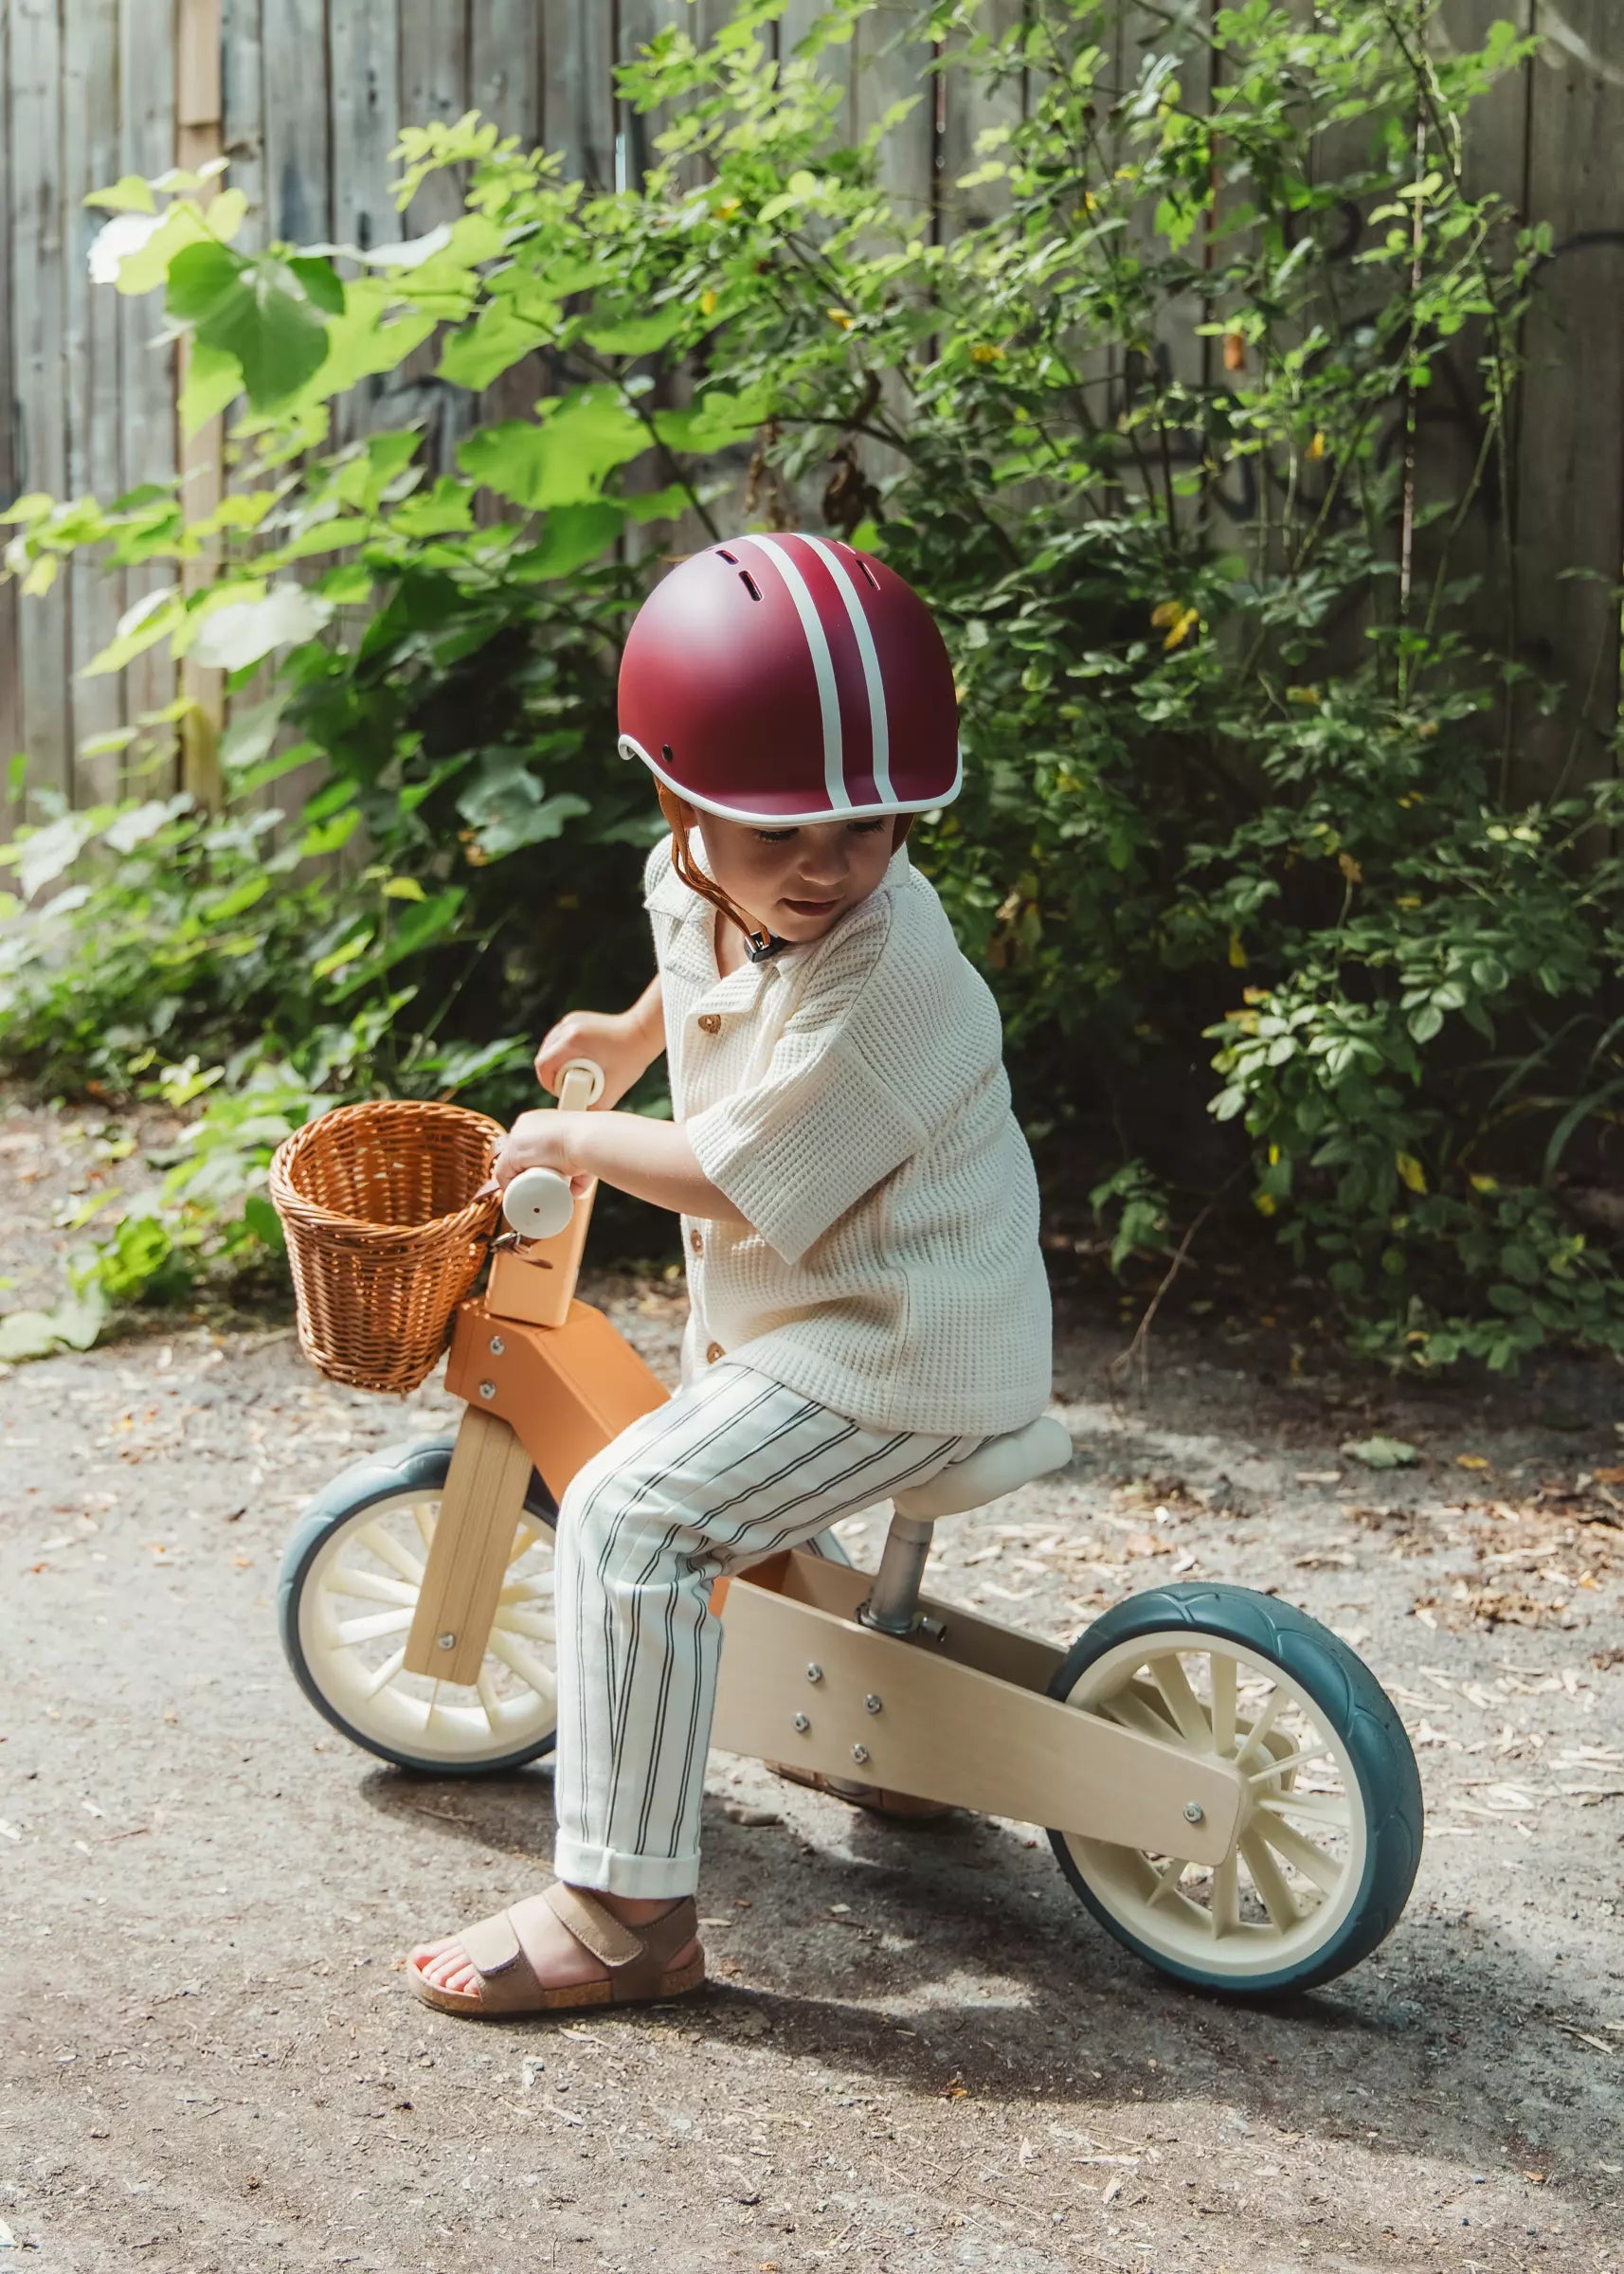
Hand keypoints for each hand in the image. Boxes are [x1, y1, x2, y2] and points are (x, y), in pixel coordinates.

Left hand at [486, 1110, 593, 1198]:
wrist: (587, 1139)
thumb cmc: (589, 1145)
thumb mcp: (581, 1156)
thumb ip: (578, 1173)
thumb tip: (574, 1190)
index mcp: (538, 1120)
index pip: (527, 1144)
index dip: (530, 1163)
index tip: (538, 1178)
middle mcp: (524, 1125)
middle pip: (516, 1154)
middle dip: (523, 1172)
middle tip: (535, 1188)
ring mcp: (517, 1137)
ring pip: (509, 1164)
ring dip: (515, 1180)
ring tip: (527, 1195)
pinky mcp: (513, 1152)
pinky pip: (503, 1173)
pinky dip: (507, 1186)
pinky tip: (513, 1196)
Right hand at [534, 1009, 649, 1109]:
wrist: (644, 1032)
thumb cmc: (631, 1059)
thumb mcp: (613, 1088)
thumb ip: (595, 1106)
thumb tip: (579, 1118)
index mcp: (572, 1040)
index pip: (543, 1065)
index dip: (549, 1084)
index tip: (562, 1092)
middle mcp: (568, 1027)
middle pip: (544, 1056)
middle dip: (552, 1075)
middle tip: (568, 1086)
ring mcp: (571, 1020)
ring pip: (549, 1046)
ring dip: (555, 1063)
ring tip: (571, 1074)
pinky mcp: (576, 1019)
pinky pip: (559, 1039)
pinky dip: (562, 1052)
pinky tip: (574, 1061)